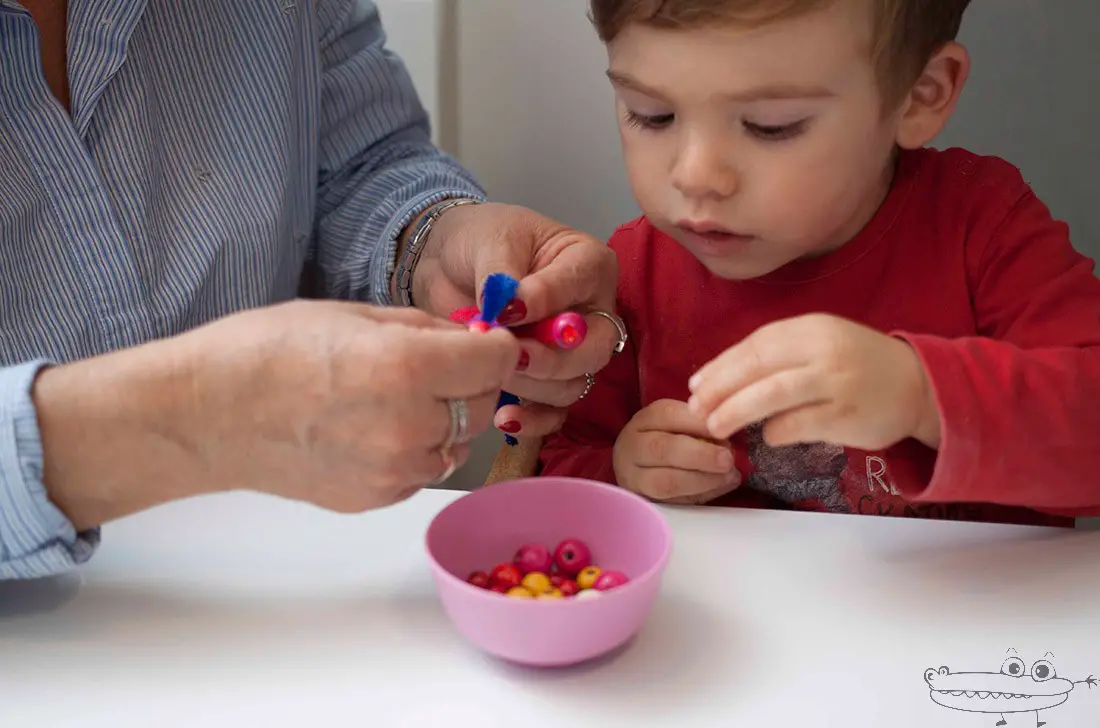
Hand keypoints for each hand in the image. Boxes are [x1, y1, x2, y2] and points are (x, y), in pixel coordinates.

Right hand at [36, 301, 519, 527]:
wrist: (205, 414)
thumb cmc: (266, 349)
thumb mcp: (351, 314)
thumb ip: (424, 329)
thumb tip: (472, 340)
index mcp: (407, 367)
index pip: (498, 361)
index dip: (491, 348)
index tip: (474, 343)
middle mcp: (409, 425)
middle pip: (483, 404)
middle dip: (467, 383)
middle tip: (426, 367)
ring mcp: (394, 470)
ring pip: (456, 442)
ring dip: (442, 420)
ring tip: (388, 399)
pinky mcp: (377, 498)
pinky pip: (423, 470)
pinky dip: (413, 449)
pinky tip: (368, 429)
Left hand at [407, 201, 620, 437]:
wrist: (444, 262)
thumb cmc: (480, 239)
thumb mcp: (493, 241)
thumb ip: (503, 276)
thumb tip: (510, 309)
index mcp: (587, 265)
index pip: (583, 285)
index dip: (548, 301)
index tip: (509, 307)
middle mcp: (589, 312)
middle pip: (594, 350)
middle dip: (552, 358)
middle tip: (512, 353)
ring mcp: (569, 351)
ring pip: (573, 384)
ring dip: (533, 385)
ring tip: (493, 370)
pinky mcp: (542, 380)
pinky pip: (554, 411)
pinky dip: (533, 419)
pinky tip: (504, 416)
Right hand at [613, 399, 741, 504]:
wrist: (638, 465)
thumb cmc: (668, 439)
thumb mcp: (679, 423)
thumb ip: (699, 424)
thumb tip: (727, 433)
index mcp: (645, 420)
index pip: (668, 415)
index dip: (698, 424)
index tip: (724, 430)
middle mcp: (633, 446)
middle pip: (662, 449)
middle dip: (700, 455)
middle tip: (728, 459)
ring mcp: (634, 477)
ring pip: (664, 481)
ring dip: (701, 480)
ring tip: (728, 476)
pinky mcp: (644, 501)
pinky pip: (673, 502)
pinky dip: (700, 496)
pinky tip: (719, 488)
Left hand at [687, 314, 939, 449]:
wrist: (918, 385)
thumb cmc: (856, 364)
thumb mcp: (820, 344)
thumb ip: (778, 355)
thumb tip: (718, 378)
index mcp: (812, 327)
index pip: (755, 345)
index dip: (721, 366)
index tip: (695, 385)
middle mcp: (824, 350)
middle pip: (758, 368)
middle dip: (720, 390)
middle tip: (696, 410)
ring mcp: (837, 383)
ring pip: (772, 395)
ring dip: (737, 411)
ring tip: (716, 426)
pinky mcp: (846, 416)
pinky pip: (798, 424)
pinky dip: (775, 431)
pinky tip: (766, 436)